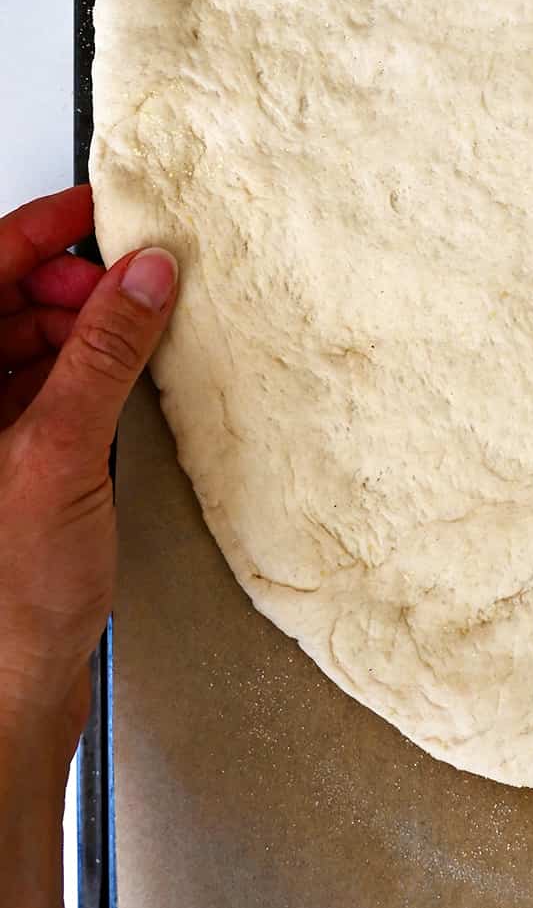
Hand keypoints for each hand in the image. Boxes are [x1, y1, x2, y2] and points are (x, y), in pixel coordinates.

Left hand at [0, 186, 177, 766]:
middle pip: (2, 305)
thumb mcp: (62, 456)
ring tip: (142, 327)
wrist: (7, 700)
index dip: (41, 230)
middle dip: (72, 283)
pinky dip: (86, 376)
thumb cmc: (5, 604)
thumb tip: (142, 276)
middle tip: (139, 280)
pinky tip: (127, 380)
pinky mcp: (7, 472)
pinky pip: (45, 393)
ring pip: (25, 347)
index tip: (102, 207)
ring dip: (84, 330)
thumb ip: (104, 355)